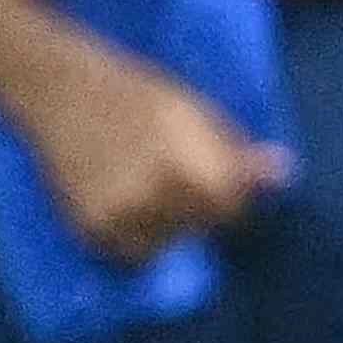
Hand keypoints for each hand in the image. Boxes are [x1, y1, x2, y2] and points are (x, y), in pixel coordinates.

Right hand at [13, 41, 289, 265]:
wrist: (58, 91)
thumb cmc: (134, 93)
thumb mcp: (194, 111)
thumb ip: (234, 151)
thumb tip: (284, 174)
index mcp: (184, 167)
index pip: (231, 208)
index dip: (232, 195)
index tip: (221, 181)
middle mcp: (151, 198)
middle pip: (199, 228)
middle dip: (200, 209)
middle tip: (179, 181)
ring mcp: (116, 216)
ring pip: (166, 244)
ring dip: (169, 227)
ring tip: (152, 192)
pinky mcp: (88, 228)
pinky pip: (130, 251)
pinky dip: (136, 236)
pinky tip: (129, 205)